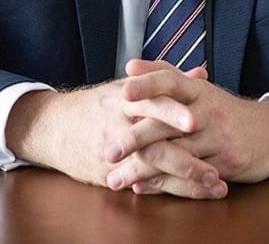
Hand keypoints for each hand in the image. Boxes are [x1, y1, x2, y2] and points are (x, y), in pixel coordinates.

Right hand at [5, 68, 225, 198]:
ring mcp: (115, 151)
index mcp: (126, 98)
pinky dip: (165, 190)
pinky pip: (140, 183)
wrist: (54, 127)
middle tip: (214, 171)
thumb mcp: (128, 86)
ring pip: (151, 169)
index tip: (196, 121)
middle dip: (185, 158)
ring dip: (184, 180)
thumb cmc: (98, 103)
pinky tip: (189, 194)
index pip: (150, 101)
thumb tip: (202, 73)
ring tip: (212, 185)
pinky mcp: (110, 173)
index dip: (172, 111)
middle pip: (153, 141)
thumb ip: (167, 81)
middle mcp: (120, 124)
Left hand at [104, 59, 268, 194]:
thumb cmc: (223, 110)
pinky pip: (190, 176)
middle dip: (136, 138)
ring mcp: (218, 139)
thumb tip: (131, 66)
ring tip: (114, 178)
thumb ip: (165, 75)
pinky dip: (164, 183)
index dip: (148, 84)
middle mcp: (208, 112)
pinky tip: (142, 187)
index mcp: (199, 90)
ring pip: (175, 155)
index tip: (122, 90)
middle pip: (168, 124)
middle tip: (107, 150)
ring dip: (143, 169)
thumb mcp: (199, 88)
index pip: (172, 81)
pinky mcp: (225, 165)